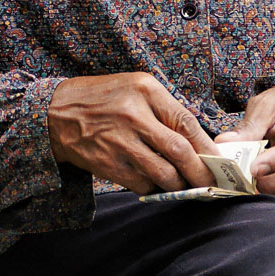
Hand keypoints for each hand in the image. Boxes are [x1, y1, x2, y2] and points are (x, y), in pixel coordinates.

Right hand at [48, 72, 218, 194]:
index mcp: (146, 90)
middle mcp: (134, 115)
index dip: (207, 146)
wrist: (56, 112)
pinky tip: (157, 184)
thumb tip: (197, 141)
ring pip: (163, 172)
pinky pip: (141, 183)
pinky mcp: (107, 163)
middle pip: (179, 151)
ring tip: (184, 185)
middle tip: (209, 182)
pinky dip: (154, 188)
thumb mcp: (136, 87)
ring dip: (178, 184)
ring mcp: (119, 141)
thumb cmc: (103, 98)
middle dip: (200, 171)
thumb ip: (165, 109)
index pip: (186, 122)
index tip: (218, 160)